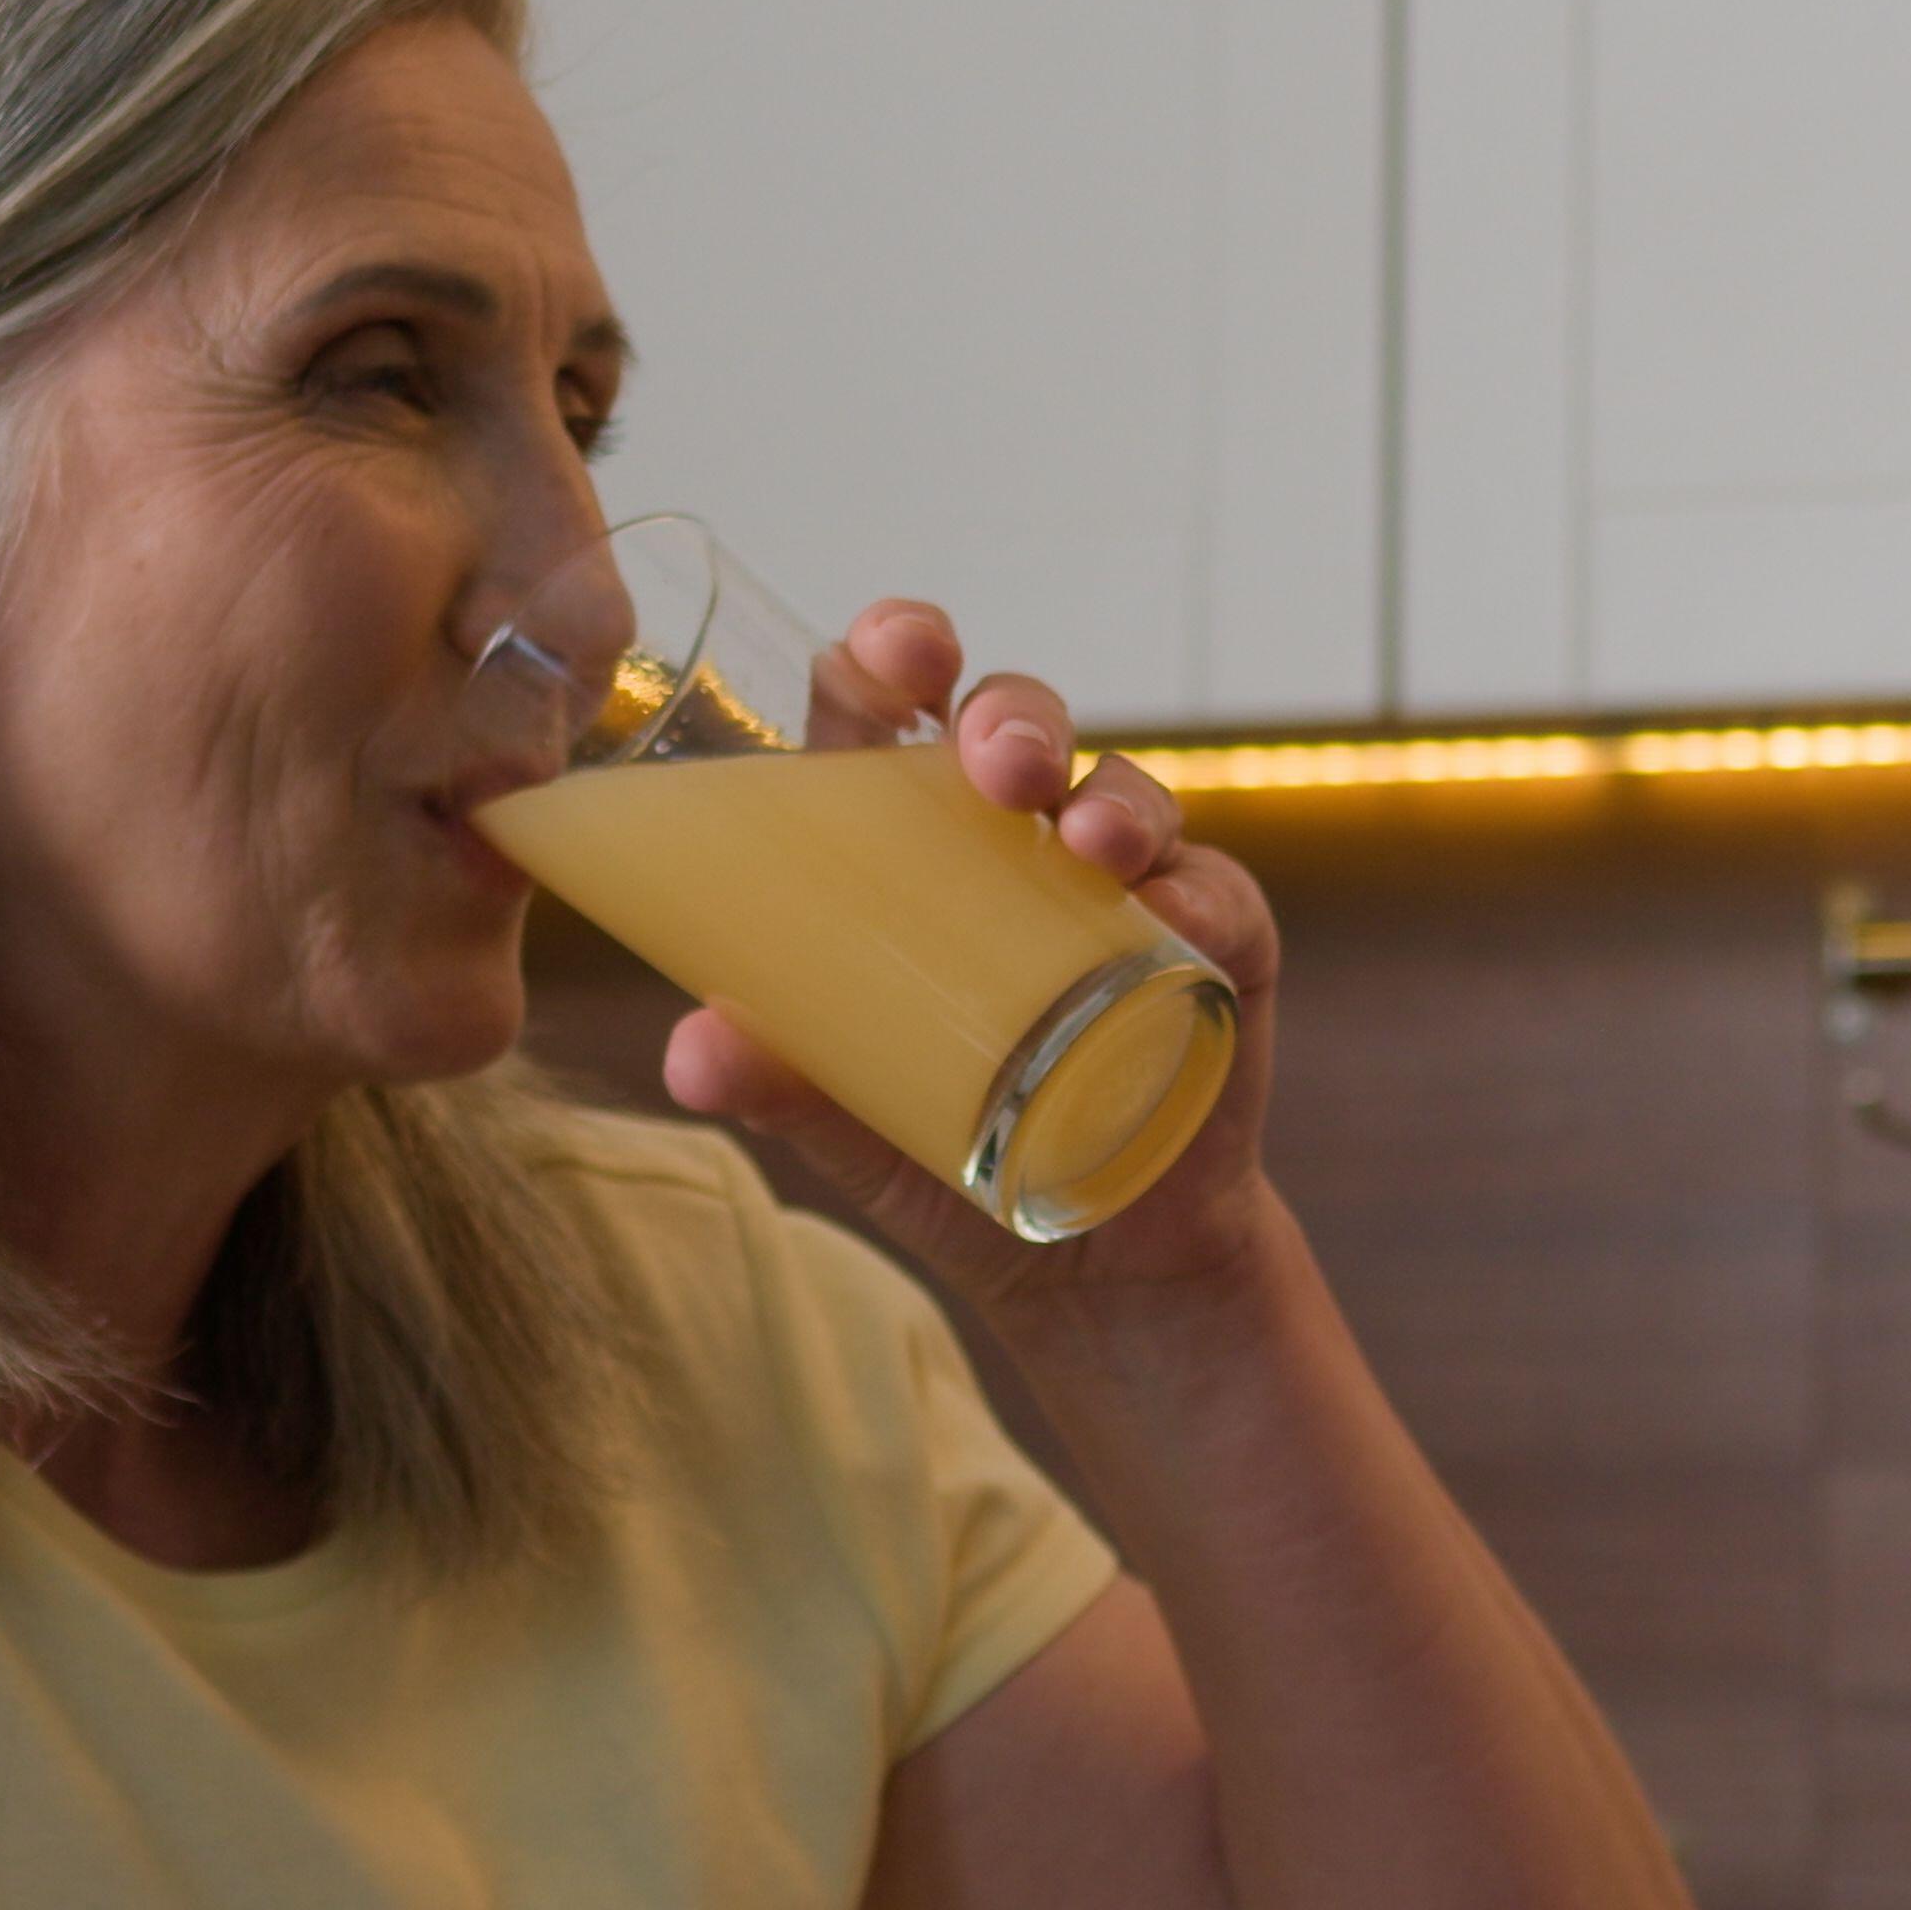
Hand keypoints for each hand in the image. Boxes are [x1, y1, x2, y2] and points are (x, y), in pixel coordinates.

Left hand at [658, 596, 1294, 1310]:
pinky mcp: (1216, 943)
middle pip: (1015, 721)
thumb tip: (694, 1054)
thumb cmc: (949, 1150)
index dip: (890, 651)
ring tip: (1090, 841)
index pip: (894, 706)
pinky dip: (1197, 895)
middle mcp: (1018, 839)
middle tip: (999, 764)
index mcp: (909, 840)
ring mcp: (1124, 883)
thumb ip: (778, 1080)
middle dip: (1012, 716)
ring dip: (1112, 798)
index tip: (886, 658)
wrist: (1089, 1258)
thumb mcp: (848, 1121)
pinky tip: (1173, 916)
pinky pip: (1216, 893)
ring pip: (1124, 789)